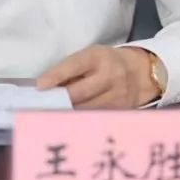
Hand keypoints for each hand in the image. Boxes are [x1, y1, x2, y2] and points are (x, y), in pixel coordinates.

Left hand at [37, 45, 157, 108]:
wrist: (140, 72)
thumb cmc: (105, 62)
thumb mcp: (89, 56)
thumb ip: (70, 69)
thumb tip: (44, 88)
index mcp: (98, 57)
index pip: (74, 65)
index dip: (56, 76)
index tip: (40, 86)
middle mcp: (110, 76)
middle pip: (79, 93)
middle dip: (58, 100)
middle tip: (40, 106)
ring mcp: (117, 96)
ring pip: (85, 109)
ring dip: (67, 113)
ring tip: (51, 115)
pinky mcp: (120, 112)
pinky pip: (95, 118)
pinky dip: (80, 120)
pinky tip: (69, 122)